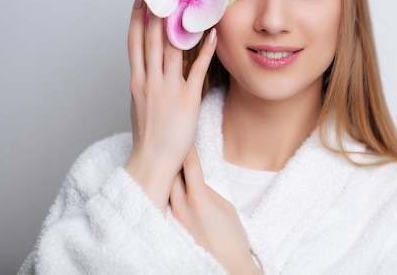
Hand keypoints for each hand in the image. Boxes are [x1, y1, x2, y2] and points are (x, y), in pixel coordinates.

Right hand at [125, 0, 216, 210]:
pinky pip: (197, 69)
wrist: (152, 162)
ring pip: (171, 49)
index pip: (133, 43)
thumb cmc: (148, 137)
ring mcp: (168, 89)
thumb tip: (148, 68)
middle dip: (155, 11)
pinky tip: (212, 34)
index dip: (135, 18)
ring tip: (184, 1)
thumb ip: (144, 84)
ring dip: (178, 24)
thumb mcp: (139, 106)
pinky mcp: (187, 99)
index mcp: (136, 81)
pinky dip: (205, 50)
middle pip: (150, 39)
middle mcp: (149, 81)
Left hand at [170, 147, 261, 274]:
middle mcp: (180, 207)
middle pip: (170, 173)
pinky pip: (165, 204)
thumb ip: (209, 191)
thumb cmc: (232, 239)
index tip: (185, 135)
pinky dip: (165, 191)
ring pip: (164, 188)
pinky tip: (164, 185)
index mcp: (198, 198)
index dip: (187, 148)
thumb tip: (196, 181)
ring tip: (164, 160)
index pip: (189, 165)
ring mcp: (172, 219)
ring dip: (166, 174)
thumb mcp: (226, 208)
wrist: (226, 267)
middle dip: (171, 157)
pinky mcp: (169, 229)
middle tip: (170, 141)